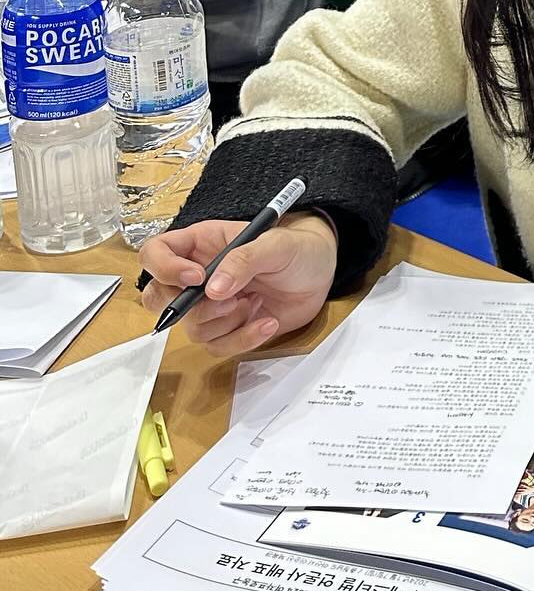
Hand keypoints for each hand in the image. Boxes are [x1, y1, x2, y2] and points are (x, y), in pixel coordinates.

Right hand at [138, 213, 338, 357]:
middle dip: (190, 307)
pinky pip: (218, 346)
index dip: (165, 268)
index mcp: (200, 245)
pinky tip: (267, 322)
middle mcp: (199, 276)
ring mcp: (212, 305)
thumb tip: (213, 289)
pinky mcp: (229, 328)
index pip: (155, 253)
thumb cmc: (298, 249)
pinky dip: (242, 339)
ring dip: (224, 322)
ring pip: (191, 328)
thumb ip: (244, 260)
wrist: (322, 274)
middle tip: (228, 301)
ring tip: (255, 303)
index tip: (196, 278)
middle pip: (159, 298)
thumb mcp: (276, 245)